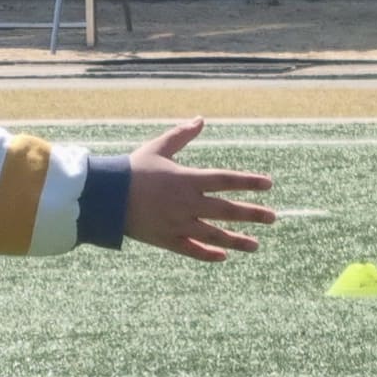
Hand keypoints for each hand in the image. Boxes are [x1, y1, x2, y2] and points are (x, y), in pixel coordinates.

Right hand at [122, 121, 277, 259]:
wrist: (103, 195)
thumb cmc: (131, 168)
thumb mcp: (158, 148)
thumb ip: (182, 135)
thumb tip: (201, 119)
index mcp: (188, 179)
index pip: (227, 180)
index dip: (250, 182)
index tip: (268, 185)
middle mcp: (187, 203)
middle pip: (227, 210)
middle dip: (252, 214)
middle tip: (273, 218)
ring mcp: (178, 224)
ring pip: (214, 235)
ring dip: (237, 240)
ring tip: (256, 245)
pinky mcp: (165, 239)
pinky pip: (191, 250)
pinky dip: (207, 254)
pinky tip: (223, 257)